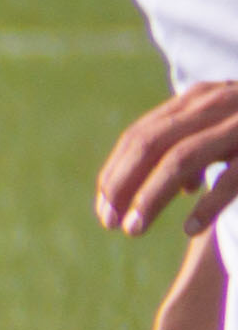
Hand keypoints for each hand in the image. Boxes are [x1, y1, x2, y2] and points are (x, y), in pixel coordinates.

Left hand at [94, 83, 237, 236]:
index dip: (114, 173)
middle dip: (122, 186)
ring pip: (181, 157)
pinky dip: (207, 203)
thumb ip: (203, 148)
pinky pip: (233, 175)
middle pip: (150, 144)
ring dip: (152, 196)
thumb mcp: (232, 129)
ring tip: (134, 229)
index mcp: (201, 100)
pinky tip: (189, 228)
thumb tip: (180, 187)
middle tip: (110, 224)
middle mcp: (217, 104)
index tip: (104, 208)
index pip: (140, 135)